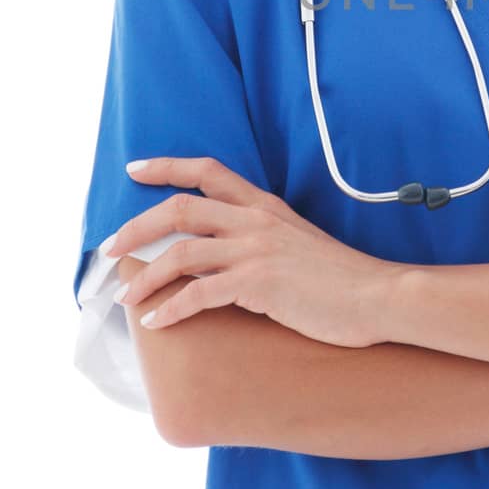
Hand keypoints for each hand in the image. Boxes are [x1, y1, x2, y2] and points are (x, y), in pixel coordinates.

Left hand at [106, 157, 410, 346]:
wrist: (378, 297)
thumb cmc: (342, 278)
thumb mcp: (298, 242)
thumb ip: (262, 238)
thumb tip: (225, 255)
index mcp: (265, 206)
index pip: (208, 170)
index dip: (166, 166)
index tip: (135, 169)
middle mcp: (256, 221)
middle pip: (179, 208)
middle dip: (135, 228)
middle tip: (110, 250)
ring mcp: (257, 251)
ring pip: (180, 254)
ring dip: (144, 276)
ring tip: (126, 296)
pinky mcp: (259, 285)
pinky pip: (199, 295)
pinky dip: (170, 309)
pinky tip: (156, 322)